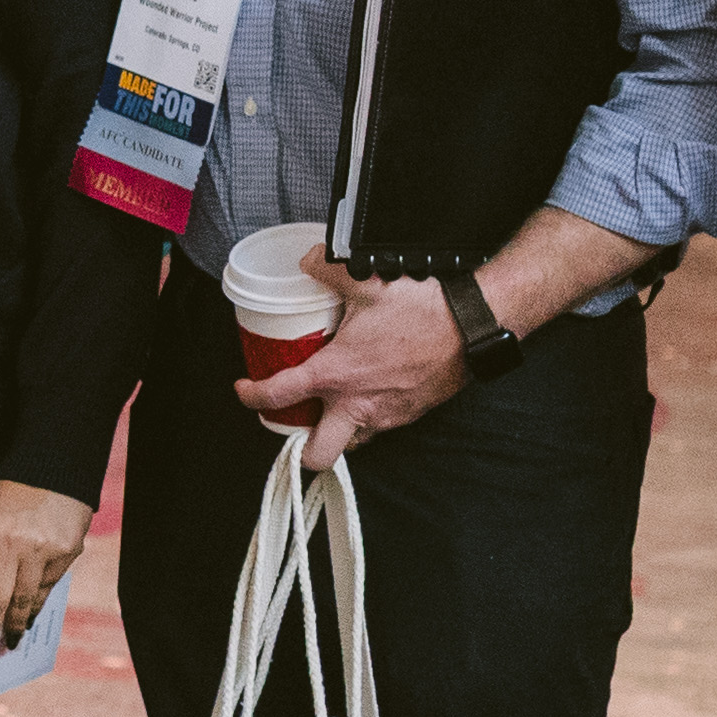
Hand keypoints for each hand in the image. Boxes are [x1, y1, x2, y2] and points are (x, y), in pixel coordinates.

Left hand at [0, 479, 89, 651]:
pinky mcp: (65, 553)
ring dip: (15, 626)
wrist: (53, 468)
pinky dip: (37, 607)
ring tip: (11, 641)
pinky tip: (31, 618)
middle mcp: (10, 545)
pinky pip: (47, 589)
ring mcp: (40, 551)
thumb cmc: (11, 497)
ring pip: (24, 601)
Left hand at [254, 269, 465, 463]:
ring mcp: (385, 416)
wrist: (471, 325)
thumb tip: (307, 261)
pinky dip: (364, 420)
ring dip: (335, 432)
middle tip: (294, 423)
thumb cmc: (421, 310)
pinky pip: (377, 430)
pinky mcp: (408, 417)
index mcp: (336, 375)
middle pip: (317, 454)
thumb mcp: (366, 283)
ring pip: (350, 444)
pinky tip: (365, 395)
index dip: (251, 397)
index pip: (278, 397)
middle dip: (300, 449)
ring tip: (329, 409)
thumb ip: (328, 270)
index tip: (245, 389)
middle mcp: (356, 405)